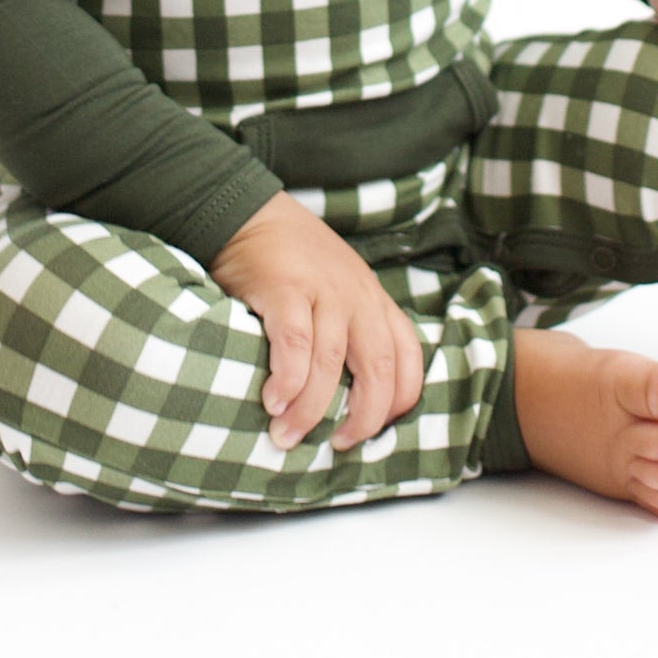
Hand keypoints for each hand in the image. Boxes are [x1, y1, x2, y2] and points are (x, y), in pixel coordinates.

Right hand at [207, 193, 429, 450]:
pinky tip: (273, 401)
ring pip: (331, 363)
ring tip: (288, 436)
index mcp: (374, 300)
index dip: (398, 402)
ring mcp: (324, 290)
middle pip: (378, 368)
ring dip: (311, 409)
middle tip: (339, 445)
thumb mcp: (337, 288)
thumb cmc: (290, 260)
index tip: (374, 432)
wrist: (248, 211)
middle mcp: (358, 296)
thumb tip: (346, 396)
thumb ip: (348, 329)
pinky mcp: (286, 287)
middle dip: (363, 418)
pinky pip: (295, 343)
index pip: (408, 358)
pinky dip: (288, 379)